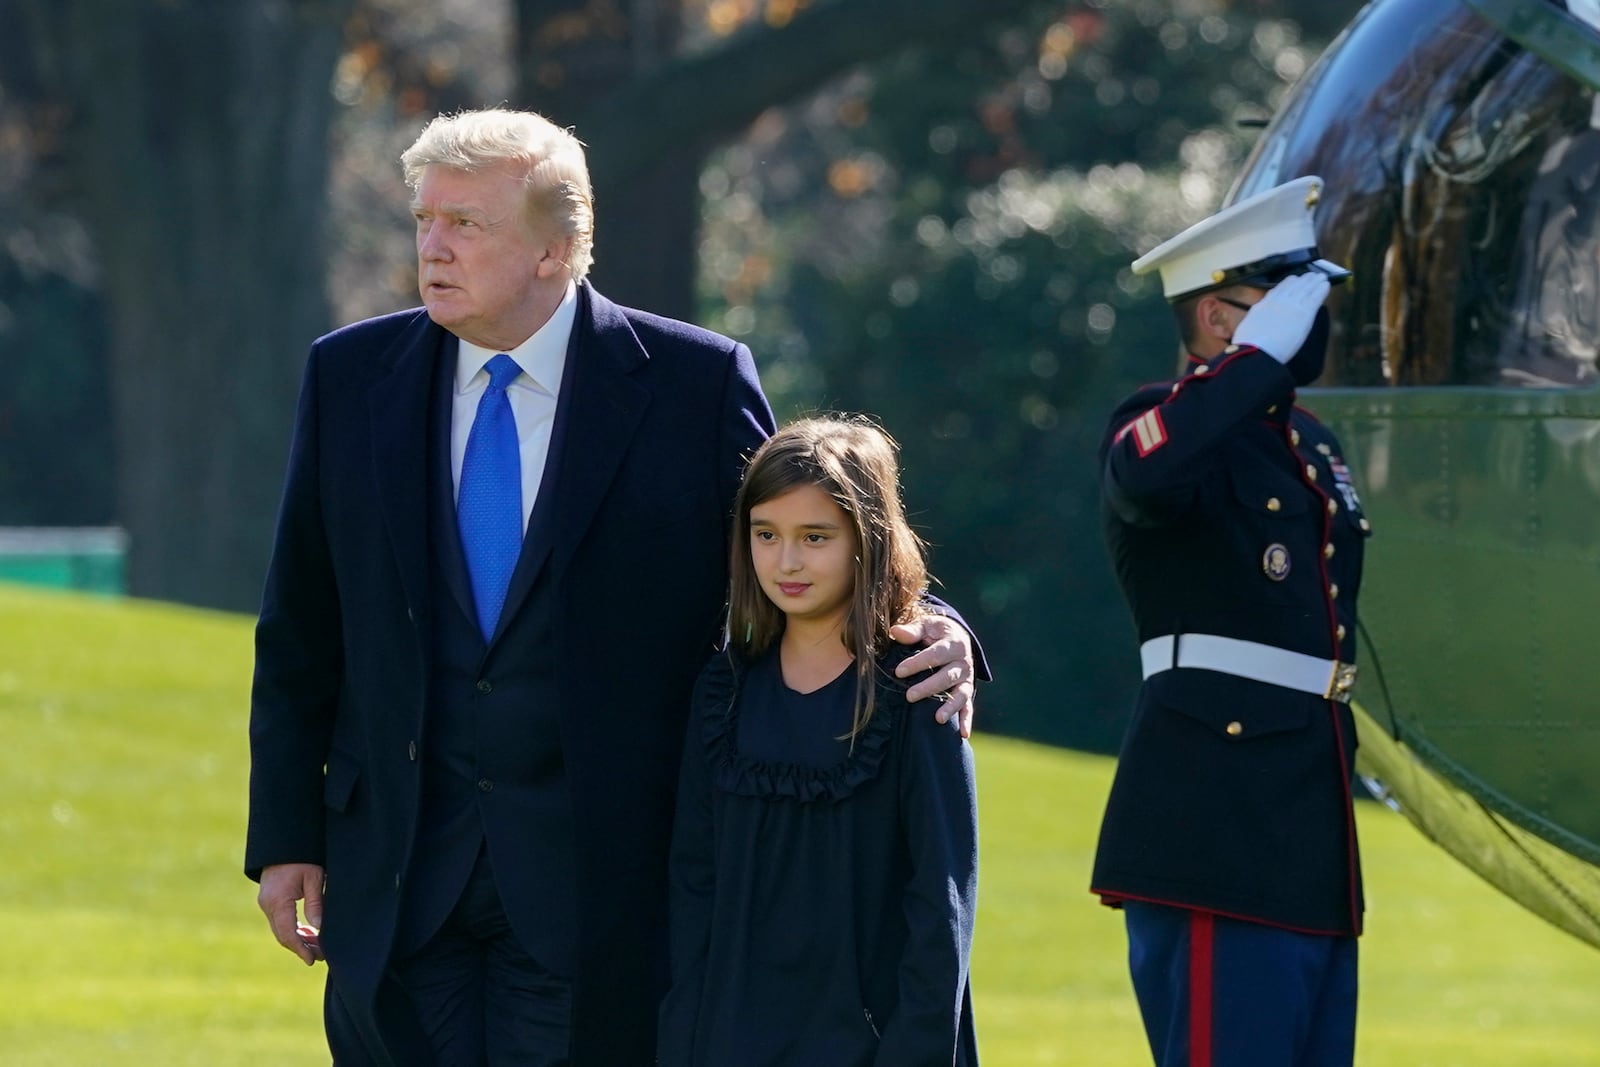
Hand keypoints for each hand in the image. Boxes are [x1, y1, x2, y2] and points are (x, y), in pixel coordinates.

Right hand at [258, 862, 325, 965]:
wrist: (283, 843)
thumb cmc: (302, 857)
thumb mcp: (314, 878)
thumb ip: (315, 904)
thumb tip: (319, 928)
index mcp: (278, 901)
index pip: (288, 934)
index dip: (300, 949)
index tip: (312, 960)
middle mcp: (268, 905)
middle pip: (283, 935)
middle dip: (301, 948)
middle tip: (320, 956)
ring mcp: (266, 903)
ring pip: (280, 929)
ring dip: (297, 940)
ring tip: (317, 948)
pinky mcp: (269, 900)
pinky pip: (279, 921)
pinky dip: (293, 929)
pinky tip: (307, 934)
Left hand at [890, 615, 975, 737]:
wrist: (957, 637)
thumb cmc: (935, 633)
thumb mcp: (926, 626)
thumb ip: (912, 630)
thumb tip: (895, 631)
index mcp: (953, 643)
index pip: (935, 654)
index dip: (917, 663)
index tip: (898, 672)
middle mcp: (964, 662)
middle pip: (947, 676)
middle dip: (929, 687)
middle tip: (910, 696)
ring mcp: (967, 679)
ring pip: (961, 694)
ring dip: (950, 706)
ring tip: (938, 718)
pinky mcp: (967, 691)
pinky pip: (969, 707)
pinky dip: (967, 720)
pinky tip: (963, 734)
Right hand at [1230, 272, 1330, 363]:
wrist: (1257, 349)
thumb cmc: (1248, 344)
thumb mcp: (1247, 325)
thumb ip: (1256, 317)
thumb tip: (1257, 315)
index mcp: (1264, 304)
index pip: (1277, 290)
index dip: (1287, 283)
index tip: (1292, 279)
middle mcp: (1278, 301)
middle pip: (1293, 286)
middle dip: (1303, 280)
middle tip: (1310, 275)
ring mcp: (1292, 305)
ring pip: (1305, 289)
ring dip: (1314, 282)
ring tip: (1321, 276)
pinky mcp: (1304, 313)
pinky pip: (1315, 297)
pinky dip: (1321, 290)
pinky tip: (1326, 285)